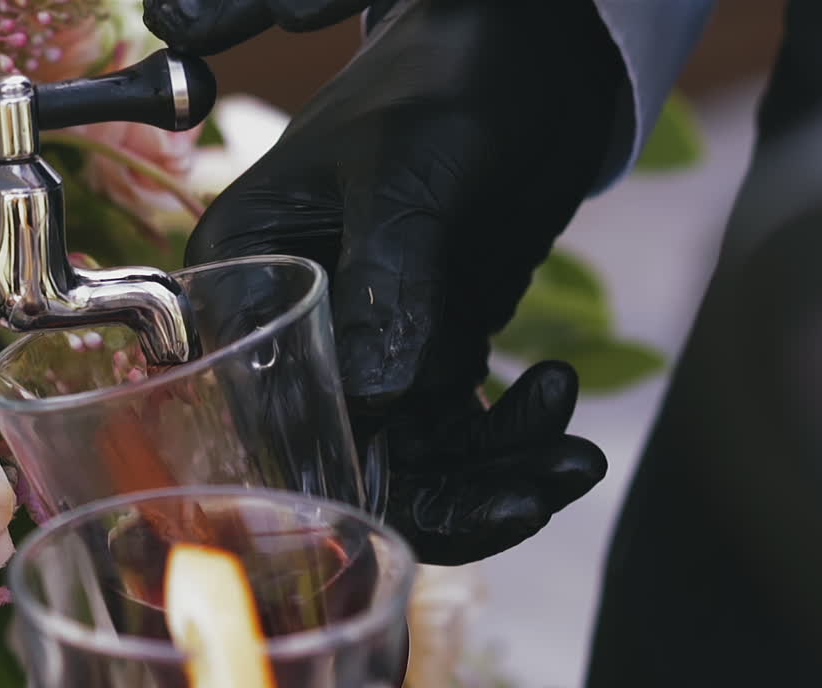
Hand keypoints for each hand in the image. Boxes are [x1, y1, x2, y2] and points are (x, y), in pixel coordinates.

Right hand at [155, 0, 620, 563]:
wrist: (528, 53)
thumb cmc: (446, 77)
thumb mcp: (410, 172)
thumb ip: (390, 282)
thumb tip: (376, 399)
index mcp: (248, 275)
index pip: (272, 408)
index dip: (348, 473)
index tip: (442, 502)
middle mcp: (295, 322)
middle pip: (350, 451)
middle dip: (451, 493)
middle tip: (541, 490)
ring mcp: (366, 340)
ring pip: (415, 454)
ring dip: (497, 472)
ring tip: (573, 457)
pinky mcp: (425, 343)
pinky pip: (459, 425)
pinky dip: (512, 432)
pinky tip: (554, 388)